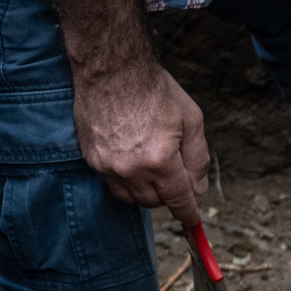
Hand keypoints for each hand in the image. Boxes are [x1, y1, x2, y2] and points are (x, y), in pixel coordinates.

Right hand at [72, 58, 209, 220]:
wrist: (111, 69)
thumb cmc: (154, 89)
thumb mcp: (191, 119)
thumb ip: (197, 159)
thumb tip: (198, 189)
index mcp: (159, 160)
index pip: (177, 200)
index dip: (187, 213)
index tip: (192, 222)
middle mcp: (131, 169)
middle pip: (154, 203)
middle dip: (168, 195)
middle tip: (175, 175)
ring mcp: (108, 166)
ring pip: (131, 198)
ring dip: (146, 191)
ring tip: (154, 167)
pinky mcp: (92, 159)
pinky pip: (112, 184)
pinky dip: (126, 181)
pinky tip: (133, 162)